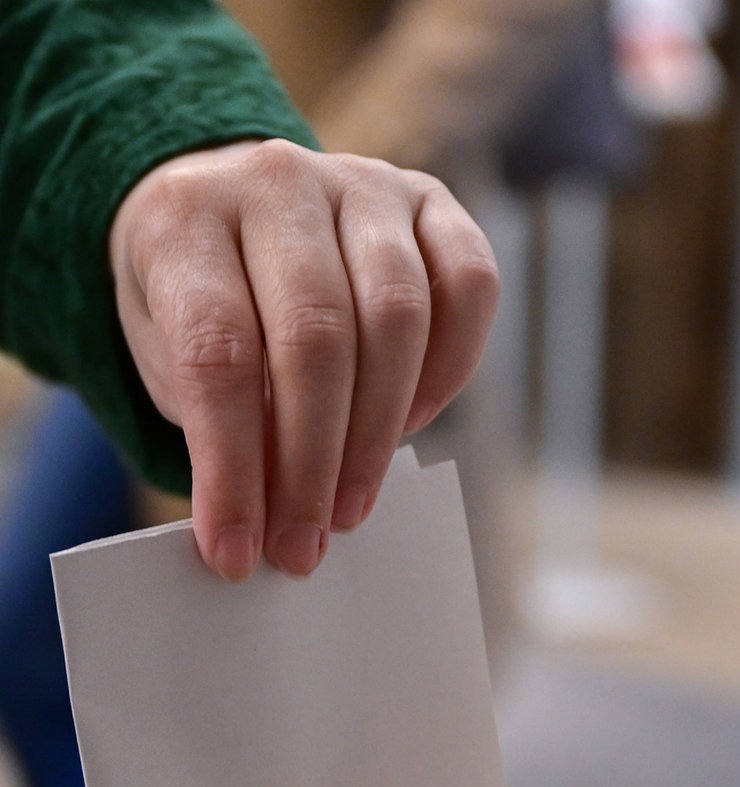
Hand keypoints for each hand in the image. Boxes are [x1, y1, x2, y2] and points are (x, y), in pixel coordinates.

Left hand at [108, 139, 497, 580]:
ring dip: (379, 434)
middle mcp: (274, 182)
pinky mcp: (430, 201)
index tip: (237, 552)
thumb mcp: (172, 360)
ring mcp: (360, 183)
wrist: (233, 216)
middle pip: (314, 340)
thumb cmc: (205, 308)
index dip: (232, 467)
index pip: (218, 354)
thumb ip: (218, 423)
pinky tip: (414, 421)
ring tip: (352, 506)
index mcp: (184, 218)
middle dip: (313, 464)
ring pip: (397, 316)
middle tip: (305, 545)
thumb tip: (276, 520)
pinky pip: (470, 284)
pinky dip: (452, 367)